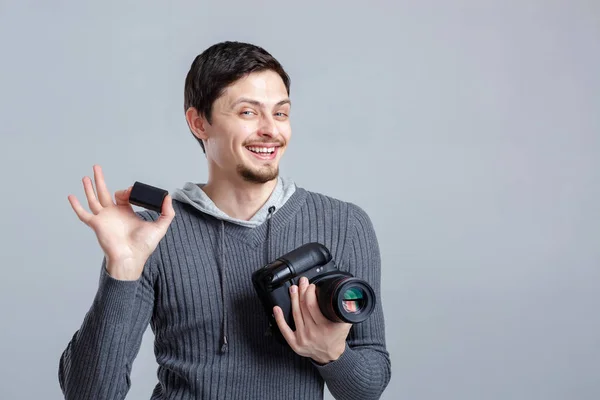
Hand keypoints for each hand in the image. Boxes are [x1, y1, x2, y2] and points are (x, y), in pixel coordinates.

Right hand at [68, 165, 174, 280]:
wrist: (131, 257)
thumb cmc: (144, 246)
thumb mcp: (160, 226)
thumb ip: (167, 212)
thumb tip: (168, 197)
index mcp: (126, 213)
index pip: (122, 195)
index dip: (126, 190)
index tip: (131, 191)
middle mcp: (113, 214)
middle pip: (104, 192)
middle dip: (100, 179)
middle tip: (97, 167)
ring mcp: (103, 218)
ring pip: (93, 199)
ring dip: (89, 188)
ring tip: (86, 176)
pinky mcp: (96, 224)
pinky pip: (83, 214)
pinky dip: (76, 206)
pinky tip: (71, 196)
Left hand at [273, 277, 351, 364]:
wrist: (330, 356)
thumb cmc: (336, 338)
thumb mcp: (345, 324)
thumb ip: (348, 311)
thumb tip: (351, 297)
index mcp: (325, 327)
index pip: (313, 305)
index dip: (310, 293)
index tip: (312, 286)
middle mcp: (313, 333)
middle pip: (303, 307)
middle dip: (302, 291)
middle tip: (302, 282)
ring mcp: (303, 338)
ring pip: (295, 314)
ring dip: (293, 299)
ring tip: (293, 289)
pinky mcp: (295, 343)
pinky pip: (284, 330)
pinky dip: (279, 318)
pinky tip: (276, 309)